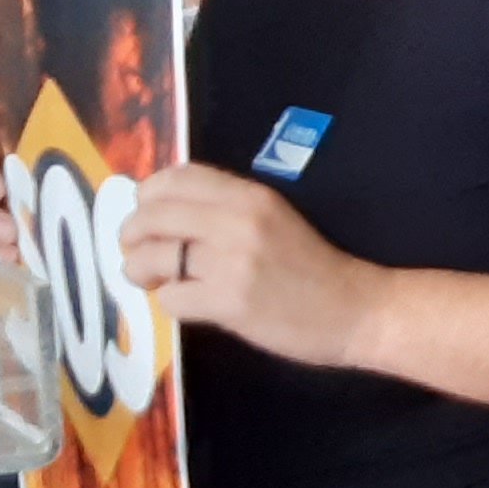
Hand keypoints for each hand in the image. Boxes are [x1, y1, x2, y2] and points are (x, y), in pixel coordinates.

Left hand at [113, 163, 377, 370]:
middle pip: (153, 214)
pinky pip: (171, 298)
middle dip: (131, 234)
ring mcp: (233, 262)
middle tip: (134, 250)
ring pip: (153, 256)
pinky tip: (186, 304)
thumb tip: (165, 216)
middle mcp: (238, 221)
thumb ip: (228, 212)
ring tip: (150, 280)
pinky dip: (169, 302)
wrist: (357, 310)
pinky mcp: (230, 302)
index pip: (177, 177)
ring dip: (139, 270)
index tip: (146, 212)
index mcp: (251, 196)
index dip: (148, 194)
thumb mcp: (276, 221)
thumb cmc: (315, 267)